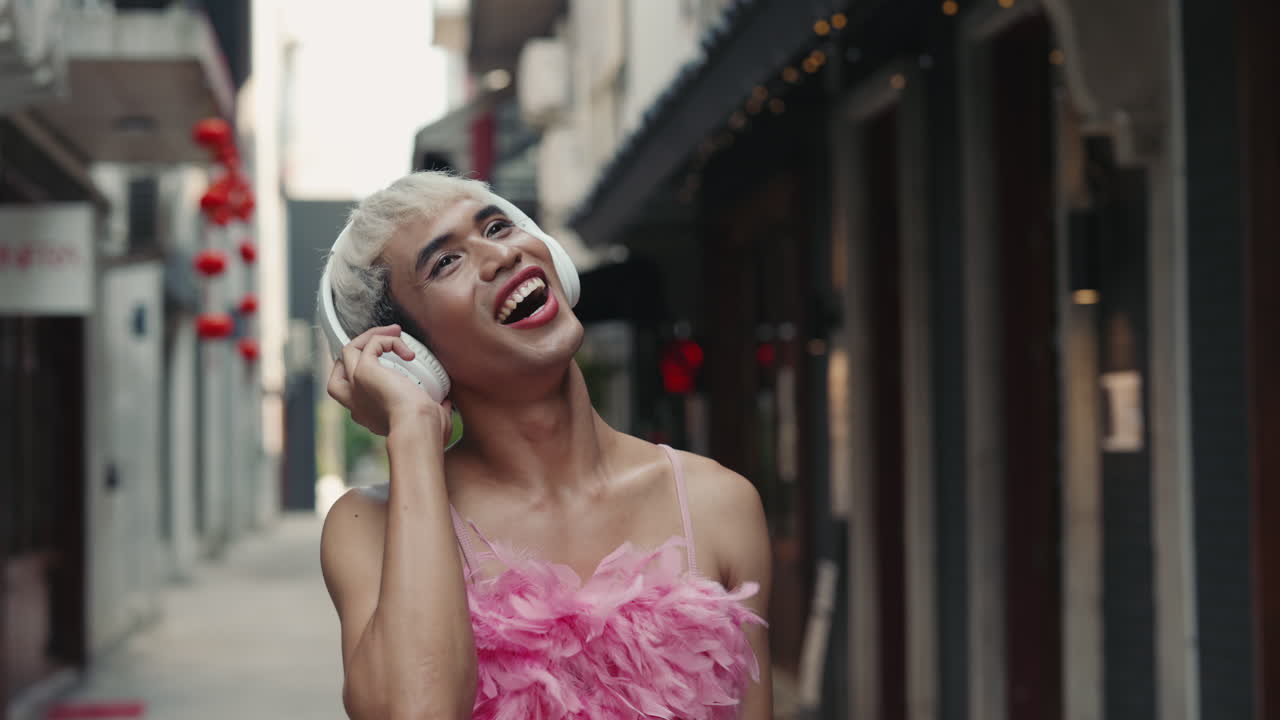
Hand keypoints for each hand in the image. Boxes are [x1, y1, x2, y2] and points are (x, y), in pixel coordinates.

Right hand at [326, 324, 452, 440]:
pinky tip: (408, 351)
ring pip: (348, 351)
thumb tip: (445, 403)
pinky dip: (388, 340)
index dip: (370, 378)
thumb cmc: (427, 430)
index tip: (391, 367)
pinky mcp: (363, 372)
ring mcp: (356, 386)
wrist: (418, 428)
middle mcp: (356, 402)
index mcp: (369, 415)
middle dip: (356, 354)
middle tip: (380, 344)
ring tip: (395, 332)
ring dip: (371, 337)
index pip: (357, 395)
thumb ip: (435, 410)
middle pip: (339, 372)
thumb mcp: (428, 419)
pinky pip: (370, 344)